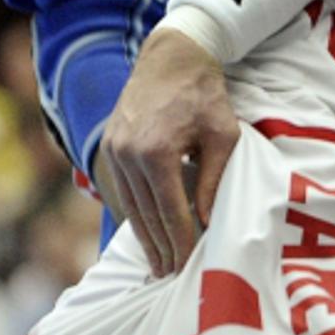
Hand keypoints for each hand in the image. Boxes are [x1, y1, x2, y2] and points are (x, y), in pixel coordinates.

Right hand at [100, 28, 238, 274]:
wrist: (172, 58)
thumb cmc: (206, 97)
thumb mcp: (224, 137)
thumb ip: (214, 180)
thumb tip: (206, 220)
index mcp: (156, 152)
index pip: (171, 210)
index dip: (181, 241)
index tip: (188, 266)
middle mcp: (128, 154)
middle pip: (147, 214)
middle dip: (162, 248)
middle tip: (172, 277)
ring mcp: (114, 150)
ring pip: (131, 205)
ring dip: (145, 238)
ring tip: (158, 265)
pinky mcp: (111, 147)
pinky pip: (123, 191)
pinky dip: (135, 215)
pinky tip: (146, 235)